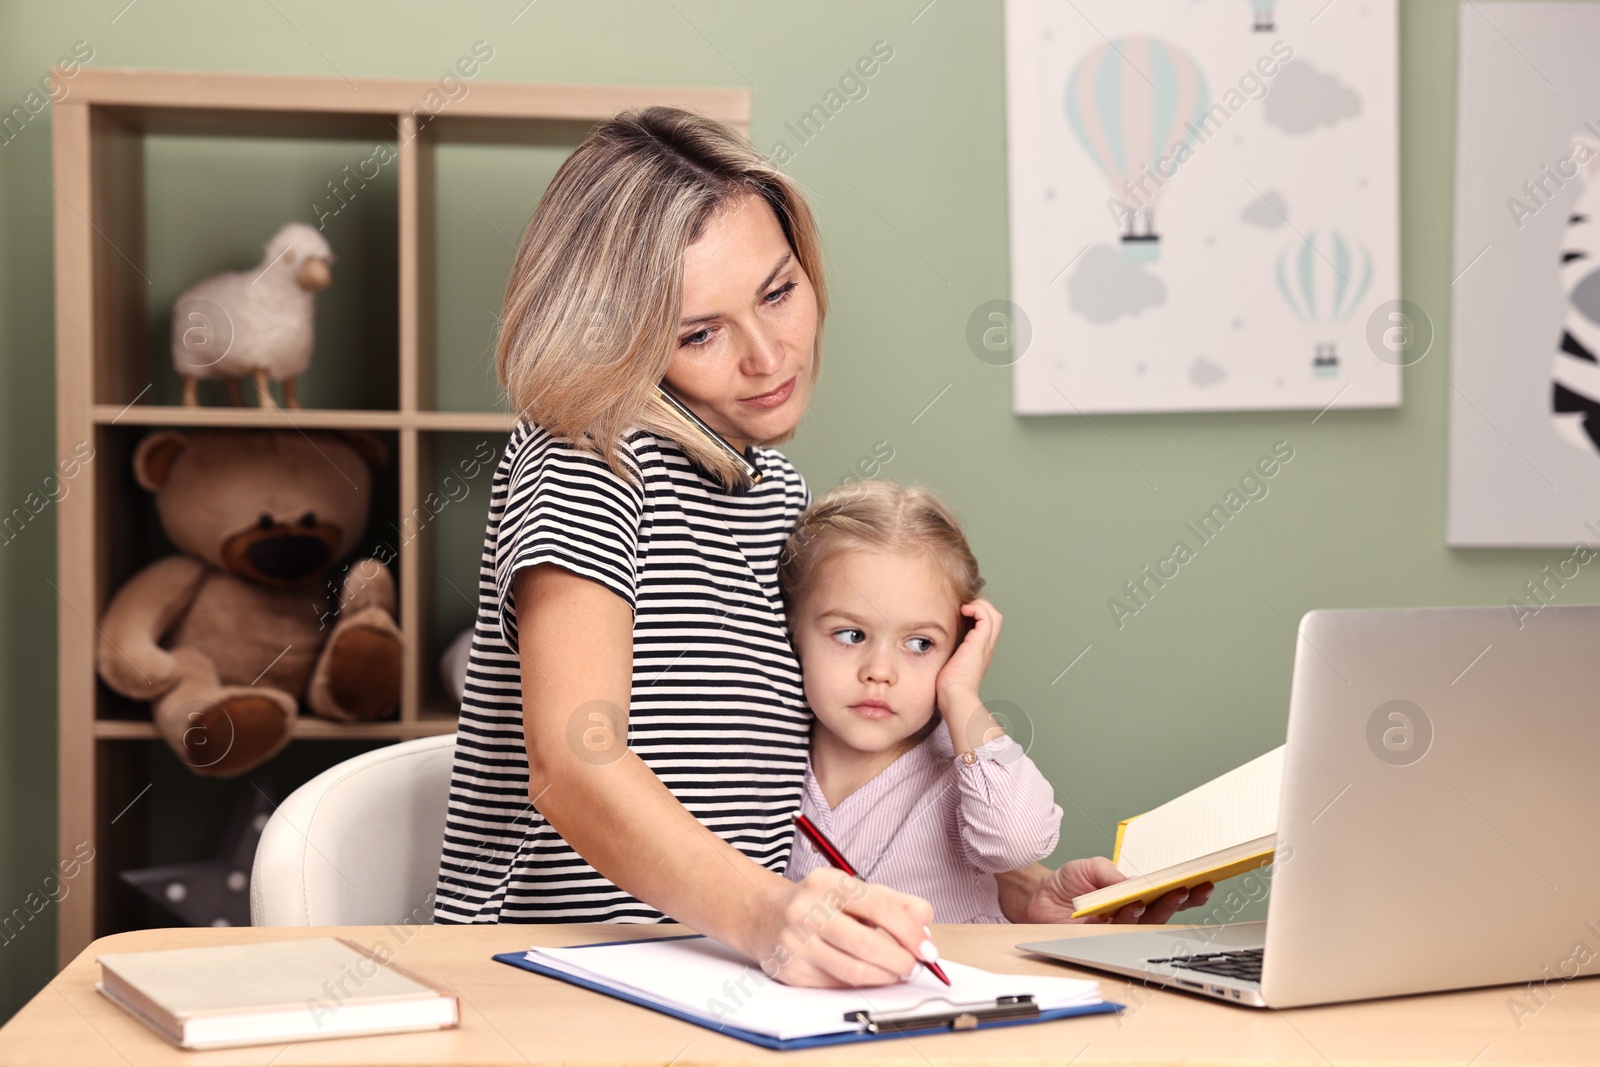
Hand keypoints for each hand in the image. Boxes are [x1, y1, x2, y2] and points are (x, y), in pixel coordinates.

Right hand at [744, 869, 937, 987]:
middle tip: (915, 967)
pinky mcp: (791, 971)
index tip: (927, 948)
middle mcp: (807, 910)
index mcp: (827, 882)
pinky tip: (871, 977)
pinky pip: (837, 984)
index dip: (909, 931)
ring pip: (853, 970)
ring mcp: (796, 943)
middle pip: (866, 943)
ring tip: (898, 974)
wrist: (763, 915)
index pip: (878, 906)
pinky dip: (861, 985)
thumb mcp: (852, 889)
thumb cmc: (817, 902)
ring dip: (885, 977)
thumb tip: (925, 927)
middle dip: (900, 960)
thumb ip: (894, 902)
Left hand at [934, 598, 1002, 746]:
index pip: (984, 626)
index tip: (958, 613)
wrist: (955, 697)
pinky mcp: (980, 642)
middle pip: (994, 617)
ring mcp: (984, 644)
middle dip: (979, 607)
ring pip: (993, 614)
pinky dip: (976, 608)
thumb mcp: (946, 665)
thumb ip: (944, 654)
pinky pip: (986, 616)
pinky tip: (963, 611)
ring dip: (979, 606)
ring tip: (963, 608)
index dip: (975, 615)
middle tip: (962, 608)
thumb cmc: (948, 687)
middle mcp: (985, 647)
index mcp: (978, 651)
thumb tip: (928, 646)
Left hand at [1016, 857, 1212, 924]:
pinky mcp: (1099, 939)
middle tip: (1192, 889)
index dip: (1185, 892)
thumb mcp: (1092, 867)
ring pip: (1145, 924)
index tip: (1203, 881)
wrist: (1037, 897)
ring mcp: (1115, 930)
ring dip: (1160, 909)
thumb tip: (1136, 883)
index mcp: (1132, 896)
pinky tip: (1135, 906)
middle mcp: (1128, 915)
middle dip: (1180, 901)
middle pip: (1162, 912)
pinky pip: (1120, 931)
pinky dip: (1129, 917)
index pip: (1163, 897)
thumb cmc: (1067, 882)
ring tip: (1171, 893)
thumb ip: (1113, 874)